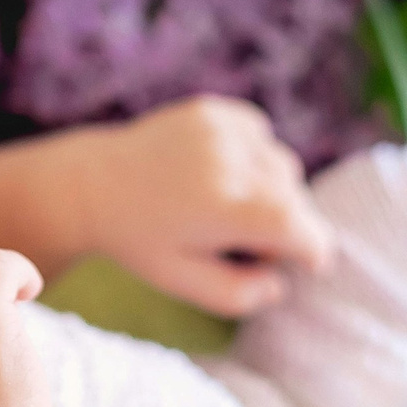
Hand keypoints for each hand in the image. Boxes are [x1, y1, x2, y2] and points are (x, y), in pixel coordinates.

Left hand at [65, 97, 335, 316]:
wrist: (94, 184)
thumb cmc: (141, 240)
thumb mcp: (183, 281)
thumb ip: (238, 296)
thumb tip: (280, 285)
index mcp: (219, 209)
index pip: (296, 226)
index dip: (312, 247)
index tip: (310, 263)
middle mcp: (225, 163)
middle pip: (295, 198)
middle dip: (287, 225)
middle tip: (247, 244)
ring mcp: (220, 130)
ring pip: (283, 165)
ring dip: (273, 190)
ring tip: (230, 207)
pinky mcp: (213, 111)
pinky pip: (261, 136)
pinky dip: (254, 158)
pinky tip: (220, 174)